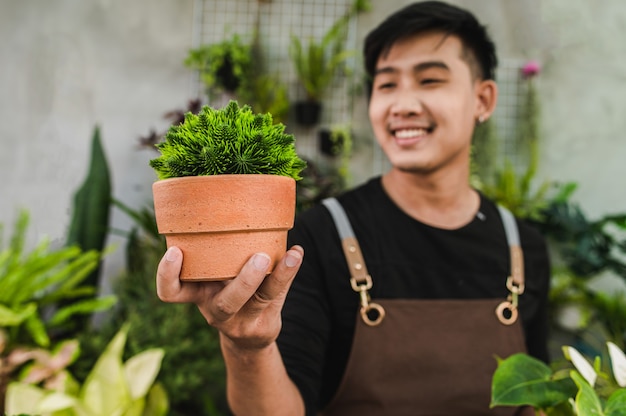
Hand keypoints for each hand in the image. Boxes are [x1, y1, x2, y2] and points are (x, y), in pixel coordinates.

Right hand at [156, 245, 303, 350]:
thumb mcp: (214, 277)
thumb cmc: (228, 291)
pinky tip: (296, 253)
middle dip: (244, 281)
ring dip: (276, 276)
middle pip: (226, 304)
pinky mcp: (264, 322)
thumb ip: (215, 250)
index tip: (175, 251)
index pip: (171, 292)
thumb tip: (225, 199)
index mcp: (197, 293)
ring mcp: (241, 319)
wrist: (249, 336)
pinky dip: (289, 271)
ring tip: (289, 256)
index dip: (167, 275)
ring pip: (258, 301)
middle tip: (260, 257)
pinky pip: (277, 294)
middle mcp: (216, 309)